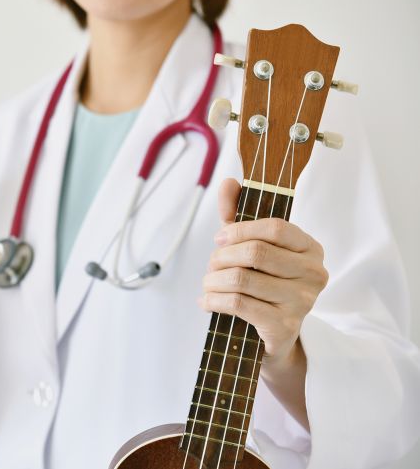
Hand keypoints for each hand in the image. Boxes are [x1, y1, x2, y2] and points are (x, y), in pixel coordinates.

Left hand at [197, 179, 328, 366]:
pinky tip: (207, 301)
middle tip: (211, 266)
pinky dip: (214, 300)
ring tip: (207, 284)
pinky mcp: (284, 326)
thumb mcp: (250, 247)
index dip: (240, 229)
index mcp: (310, 249)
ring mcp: (302, 302)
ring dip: (213, 280)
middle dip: (222, 257)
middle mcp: (314, 274)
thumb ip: (238, 214)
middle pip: (255, 253)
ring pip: (242, 278)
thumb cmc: (262, 285)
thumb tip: (228, 182)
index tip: (219, 239)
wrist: (273, 339)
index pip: (276, 227)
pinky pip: (238, 304)